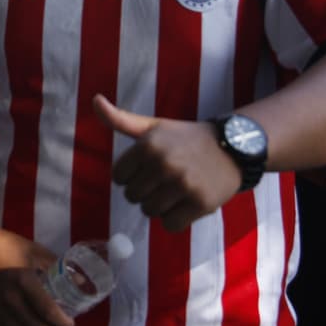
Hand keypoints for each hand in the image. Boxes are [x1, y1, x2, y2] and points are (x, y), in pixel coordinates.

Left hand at [93, 95, 240, 231]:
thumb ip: (120, 119)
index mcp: (148, 145)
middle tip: (165, 179)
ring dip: (160, 205)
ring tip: (175, 190)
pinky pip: (171, 225)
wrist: (231, 148)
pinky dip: (175, 219)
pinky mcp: (200, 203)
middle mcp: (164, 164)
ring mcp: (183, 185)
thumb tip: (94, 100)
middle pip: (132, 197)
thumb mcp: (152, 126)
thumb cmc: (184, 138)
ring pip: (150, 211)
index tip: (148, 167)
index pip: (118, 177)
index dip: (131, 175)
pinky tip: (186, 202)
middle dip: (145, 191)